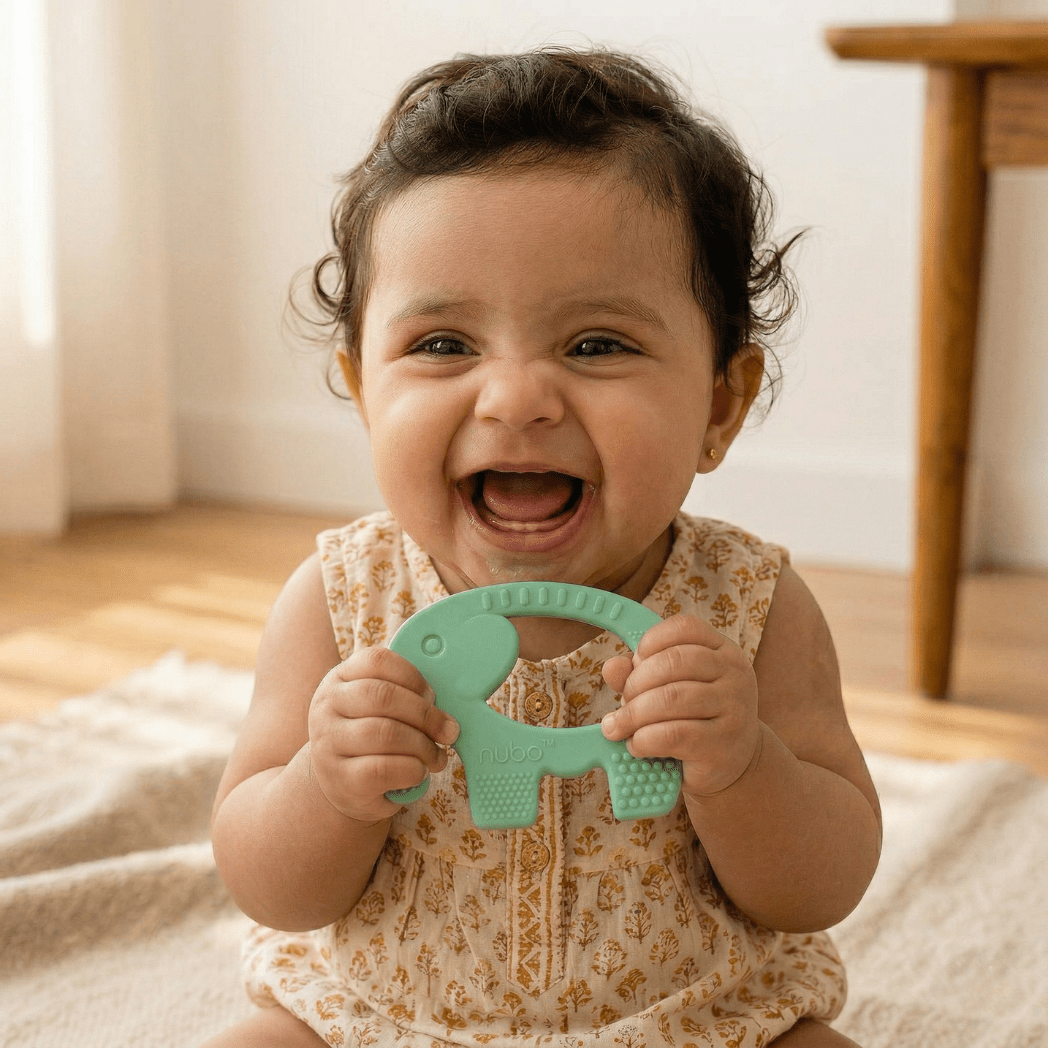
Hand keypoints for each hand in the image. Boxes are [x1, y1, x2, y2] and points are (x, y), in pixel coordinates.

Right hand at [307, 647, 458, 823]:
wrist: (338, 785)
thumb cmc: (368, 740)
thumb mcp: (374, 710)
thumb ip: (402, 697)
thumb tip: (445, 706)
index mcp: (339, 680)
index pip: (376, 661)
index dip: (413, 676)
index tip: (432, 696)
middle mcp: (327, 708)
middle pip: (383, 696)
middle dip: (425, 714)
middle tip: (448, 730)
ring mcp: (328, 744)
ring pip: (385, 733)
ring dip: (423, 746)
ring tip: (436, 756)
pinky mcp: (341, 780)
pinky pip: (384, 769)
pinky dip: (412, 770)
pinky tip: (419, 772)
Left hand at [600, 614, 760, 798]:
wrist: (735, 763)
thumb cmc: (695, 718)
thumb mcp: (671, 688)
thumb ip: (639, 674)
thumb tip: (611, 667)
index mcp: (723, 651)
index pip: (684, 628)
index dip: (650, 642)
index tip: (636, 663)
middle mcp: (735, 675)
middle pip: (673, 662)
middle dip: (637, 682)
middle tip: (624, 701)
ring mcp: (734, 710)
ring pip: (671, 698)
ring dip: (634, 713)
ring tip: (619, 727)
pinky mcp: (723, 746)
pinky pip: (672, 735)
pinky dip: (644, 739)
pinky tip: (636, 745)